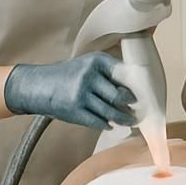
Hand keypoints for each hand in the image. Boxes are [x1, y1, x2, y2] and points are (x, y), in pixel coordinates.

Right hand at [2, 51, 135, 128]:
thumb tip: (136, 90)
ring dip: (123, 119)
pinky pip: (99, 121)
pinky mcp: (75, 110)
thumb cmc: (66, 76)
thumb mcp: (86, 66)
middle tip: (138, 110)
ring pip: (112, 112)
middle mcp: (89, 75)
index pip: (125, 73)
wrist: (37, 86)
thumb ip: (108, 74)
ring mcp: (81, 93)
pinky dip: (106, 124)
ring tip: (129, 121)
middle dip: (131, 105)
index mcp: (95, 60)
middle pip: (121, 96)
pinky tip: (109, 124)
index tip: (148, 94)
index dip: (139, 86)